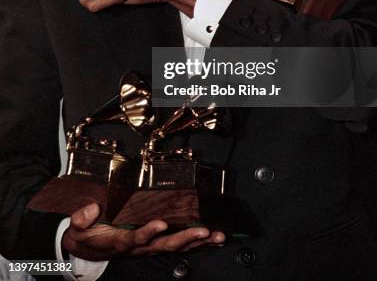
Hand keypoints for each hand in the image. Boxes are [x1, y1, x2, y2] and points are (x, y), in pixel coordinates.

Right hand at [62, 203, 224, 260]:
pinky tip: (212, 238)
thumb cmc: (85, 235)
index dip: (148, 233)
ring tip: (217, 235)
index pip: (135, 238)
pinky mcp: (154, 245)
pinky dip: (196, 243)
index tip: (161, 224)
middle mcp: (138, 247)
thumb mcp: (76, 227)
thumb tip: (91, 209)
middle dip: (186, 238)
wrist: (86, 250)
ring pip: (175, 246)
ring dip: (197, 241)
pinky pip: (178, 246)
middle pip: (164, 245)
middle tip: (204, 231)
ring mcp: (148, 248)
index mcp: (119, 241)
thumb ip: (81, 219)